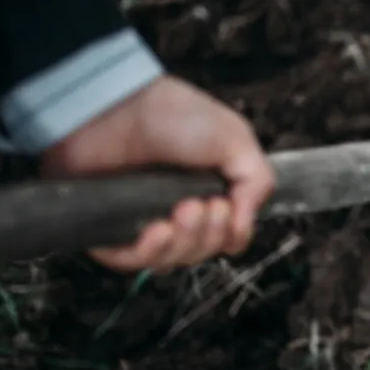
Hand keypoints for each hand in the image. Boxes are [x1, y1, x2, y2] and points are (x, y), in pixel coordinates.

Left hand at [40, 76, 274, 272]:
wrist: (118, 106)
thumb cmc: (174, 114)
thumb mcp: (235, 139)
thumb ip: (257, 181)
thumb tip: (245, 225)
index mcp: (213, 191)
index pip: (231, 236)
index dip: (232, 233)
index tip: (225, 208)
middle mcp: (181, 210)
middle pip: (204, 251)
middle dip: (207, 235)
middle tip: (197, 206)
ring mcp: (147, 220)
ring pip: (173, 260)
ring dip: (182, 244)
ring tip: (177, 214)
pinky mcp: (112, 229)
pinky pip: (133, 262)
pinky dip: (149, 254)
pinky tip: (155, 231)